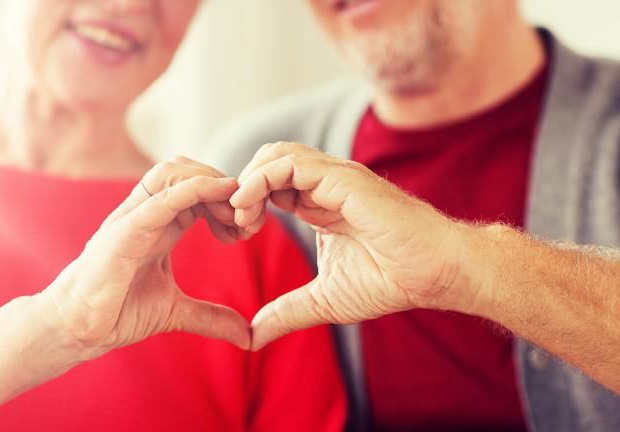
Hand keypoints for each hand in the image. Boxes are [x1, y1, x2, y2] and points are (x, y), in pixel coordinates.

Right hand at [42, 157, 250, 359]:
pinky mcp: (123, 231)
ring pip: (172, 171)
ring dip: (211, 182)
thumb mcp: (176, 312)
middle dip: (224, 185)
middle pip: (188, 169)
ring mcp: (133, 217)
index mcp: (160, 223)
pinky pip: (160, 198)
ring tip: (233, 214)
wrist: (78, 328)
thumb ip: (211, 317)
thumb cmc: (117, 311)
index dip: (227, 199)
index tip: (248, 228)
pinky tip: (217, 195)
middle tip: (246, 220)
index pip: (197, 187)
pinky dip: (192, 189)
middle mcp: (147, 213)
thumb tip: (248, 336)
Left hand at [230, 142, 470, 349]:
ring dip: (249, 180)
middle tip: (235, 223)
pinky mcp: (343, 179)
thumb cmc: (390, 281)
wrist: (433, 274)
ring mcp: (334, 178)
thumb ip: (287, 312)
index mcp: (317, 203)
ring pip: (276, 154)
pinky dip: (261, 179)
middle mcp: (323, 184)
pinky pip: (291, 163)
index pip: (269, 184)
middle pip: (267, 160)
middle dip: (242, 187)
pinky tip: (251, 208)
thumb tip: (253, 338)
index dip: (246, 202)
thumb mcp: (324, 300)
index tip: (236, 233)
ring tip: (240, 215)